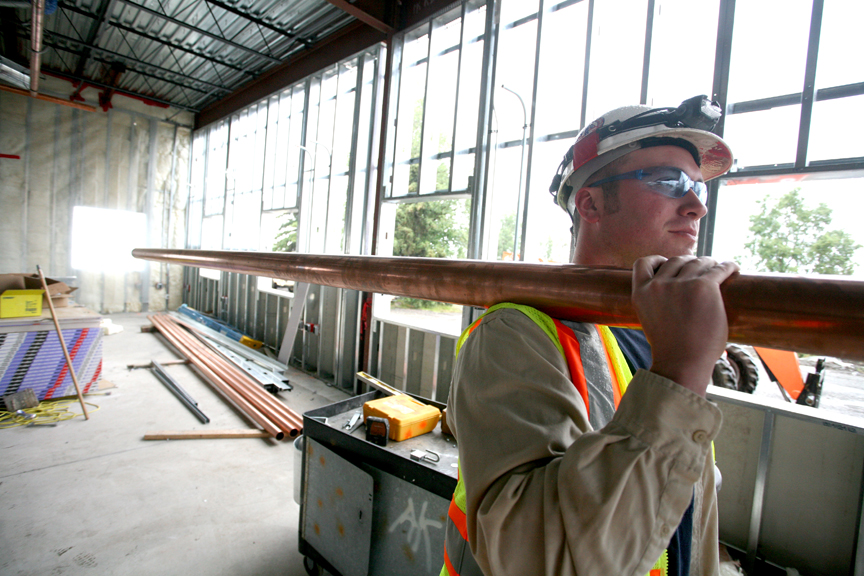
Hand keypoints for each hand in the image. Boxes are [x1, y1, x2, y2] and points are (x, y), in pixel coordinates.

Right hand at [632, 255, 739, 396]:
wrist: (682, 363)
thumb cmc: (670, 348)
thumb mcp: (650, 319)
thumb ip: (656, 303)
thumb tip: (673, 297)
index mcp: (641, 293)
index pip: (644, 263)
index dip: (658, 261)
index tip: (668, 265)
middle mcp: (659, 284)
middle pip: (676, 261)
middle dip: (689, 263)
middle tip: (701, 269)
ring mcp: (681, 284)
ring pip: (698, 262)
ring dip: (709, 263)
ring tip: (718, 268)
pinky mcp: (704, 287)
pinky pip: (719, 269)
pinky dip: (728, 266)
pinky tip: (733, 269)